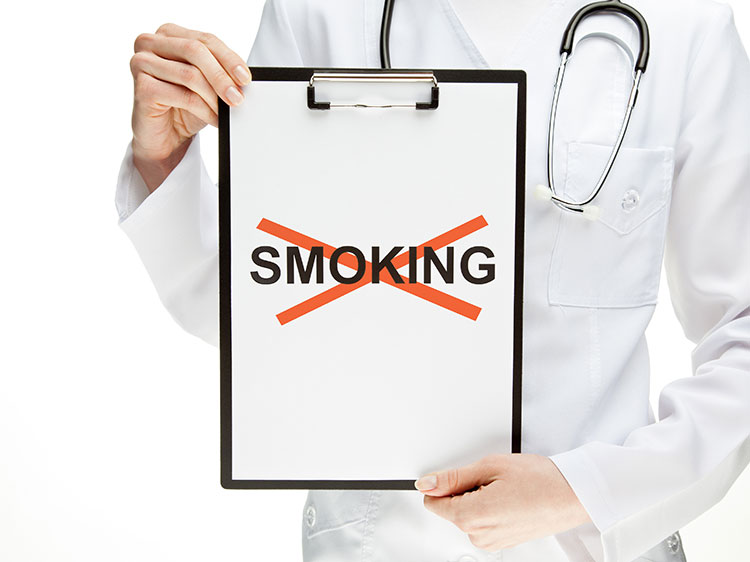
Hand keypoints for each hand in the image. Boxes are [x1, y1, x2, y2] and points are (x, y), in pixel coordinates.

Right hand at [129, 23, 251, 190]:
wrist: (165, 137)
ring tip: (227, 112)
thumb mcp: (207, 84)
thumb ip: (220, 72)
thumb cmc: (184, 106)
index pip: (205, 39)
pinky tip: (214, 119)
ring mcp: (141, 63)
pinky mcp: (142, 87)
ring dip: (214, 97)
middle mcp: (150, 43)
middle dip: (222, 76)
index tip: (246, 78)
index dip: (229, 58)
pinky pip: (183, 96)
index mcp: (168, 34)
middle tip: (238, 97)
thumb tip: (243, 76)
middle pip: (196, 51)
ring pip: (190, 75)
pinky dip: (204, 110)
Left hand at [415, 454, 590, 551]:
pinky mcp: (502, 542)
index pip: (433, 503)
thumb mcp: (490, 466)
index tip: (459, 476)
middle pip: (451, 509)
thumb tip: (427, 483)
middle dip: (464, 490)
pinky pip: (483, 522)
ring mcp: (492, 541)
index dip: (442, 484)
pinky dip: (490, 508)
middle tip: (492, 479)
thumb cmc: (540, 480)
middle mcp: (479, 535)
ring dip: (478, 498)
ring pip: (467, 515)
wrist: (573, 494)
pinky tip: (509, 498)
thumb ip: (453, 478)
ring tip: (504, 488)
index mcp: (471, 516)